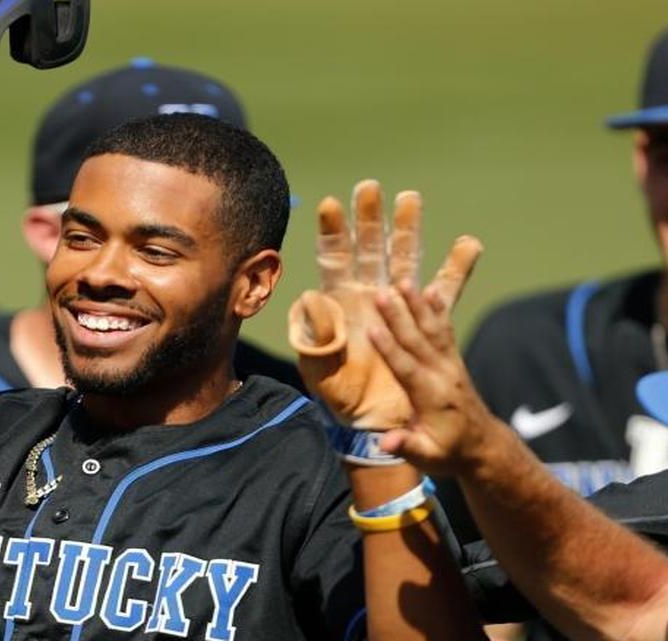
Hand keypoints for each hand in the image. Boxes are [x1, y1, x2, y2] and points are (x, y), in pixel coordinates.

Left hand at [287, 180, 481, 428]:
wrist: (374, 421)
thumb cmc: (341, 395)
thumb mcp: (320, 370)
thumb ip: (316, 339)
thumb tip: (313, 301)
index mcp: (339, 304)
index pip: (335, 259)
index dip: (333, 232)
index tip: (331, 203)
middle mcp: (367, 297)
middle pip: (370, 248)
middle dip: (370, 218)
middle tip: (370, 187)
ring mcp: (397, 307)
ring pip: (405, 260)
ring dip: (408, 230)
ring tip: (412, 198)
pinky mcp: (424, 325)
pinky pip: (443, 293)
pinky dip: (456, 269)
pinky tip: (468, 244)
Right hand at [369, 282, 505, 476]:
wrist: (482, 446)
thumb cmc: (449, 452)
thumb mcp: (427, 458)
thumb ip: (406, 446)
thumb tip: (384, 444)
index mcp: (431, 397)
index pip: (407, 368)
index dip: (389, 349)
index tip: (372, 329)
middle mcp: (442, 376)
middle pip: (418, 341)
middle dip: (399, 316)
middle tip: (383, 293)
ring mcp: (450, 365)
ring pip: (432, 329)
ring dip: (418, 305)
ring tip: (404, 281)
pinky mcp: (453, 360)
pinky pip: (444, 331)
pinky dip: (437, 309)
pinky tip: (429, 290)